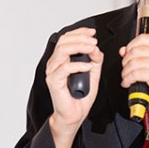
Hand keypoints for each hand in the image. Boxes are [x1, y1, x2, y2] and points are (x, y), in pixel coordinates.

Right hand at [44, 28, 101, 147]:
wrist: (73, 114)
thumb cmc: (79, 96)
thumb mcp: (93, 74)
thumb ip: (95, 60)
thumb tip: (95, 48)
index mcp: (62, 59)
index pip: (67, 38)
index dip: (80, 32)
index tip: (92, 33)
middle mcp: (55, 63)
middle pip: (64, 41)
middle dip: (80, 38)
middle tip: (93, 41)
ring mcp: (53, 71)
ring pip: (62, 51)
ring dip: (79, 47)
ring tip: (91, 50)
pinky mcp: (54, 81)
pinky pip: (65, 68)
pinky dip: (78, 65)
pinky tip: (88, 67)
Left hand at [120, 34, 148, 120]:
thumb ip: (139, 53)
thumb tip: (123, 50)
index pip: (143, 38)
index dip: (130, 46)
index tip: (126, 55)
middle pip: (136, 50)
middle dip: (126, 61)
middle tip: (126, 69)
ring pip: (134, 62)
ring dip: (126, 72)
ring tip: (127, 77)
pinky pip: (135, 73)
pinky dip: (128, 79)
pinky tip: (128, 82)